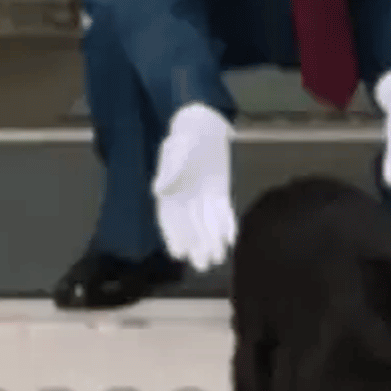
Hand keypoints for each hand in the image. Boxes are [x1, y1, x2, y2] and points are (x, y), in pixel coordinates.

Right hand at [152, 102, 235, 270]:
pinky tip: (232, 239)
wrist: (203, 125)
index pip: (169, 219)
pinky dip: (226, 225)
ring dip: (211, 241)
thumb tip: (158, 191)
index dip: (174, 237)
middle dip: (196, 246)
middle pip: (189, 226)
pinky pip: (222, 212)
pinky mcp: (218, 192)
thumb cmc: (184, 138)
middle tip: (202, 265)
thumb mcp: (175, 151)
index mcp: (168, 191)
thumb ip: (169, 172)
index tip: (179, 254)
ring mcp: (202, 196)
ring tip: (217, 259)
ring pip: (206, 223)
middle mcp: (184, 198)